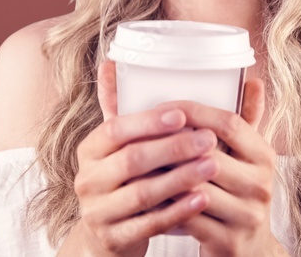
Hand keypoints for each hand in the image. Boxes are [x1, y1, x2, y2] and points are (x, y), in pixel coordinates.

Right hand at [70, 60, 219, 256]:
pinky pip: (150, 223)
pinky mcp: (113, 238)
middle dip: (173, 148)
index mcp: (90, 150)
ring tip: (213, 165)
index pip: (115, 129)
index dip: (148, 122)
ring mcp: (97, 212)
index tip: (182, 113)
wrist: (107, 236)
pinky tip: (202, 198)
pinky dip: (178, 211)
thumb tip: (112, 62)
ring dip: (181, 178)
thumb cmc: (123, 180)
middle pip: (132, 161)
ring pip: (143, 193)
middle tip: (209, 139)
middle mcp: (87, 180)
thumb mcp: (119, 147)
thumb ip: (120, 108)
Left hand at [156, 76, 286, 256]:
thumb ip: (244, 118)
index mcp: (264, 156)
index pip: (230, 123)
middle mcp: (261, 185)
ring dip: (163, 174)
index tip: (163, 106)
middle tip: (138, 133)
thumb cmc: (237, 193)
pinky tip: (146, 194)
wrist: (249, 252)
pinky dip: (165, 204)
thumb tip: (251, 78)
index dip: (195, 111)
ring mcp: (247, 216)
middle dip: (171, 144)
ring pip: (195, 187)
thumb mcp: (245, 157)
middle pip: (209, 154)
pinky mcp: (229, 242)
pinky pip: (188, 218)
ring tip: (135, 161)